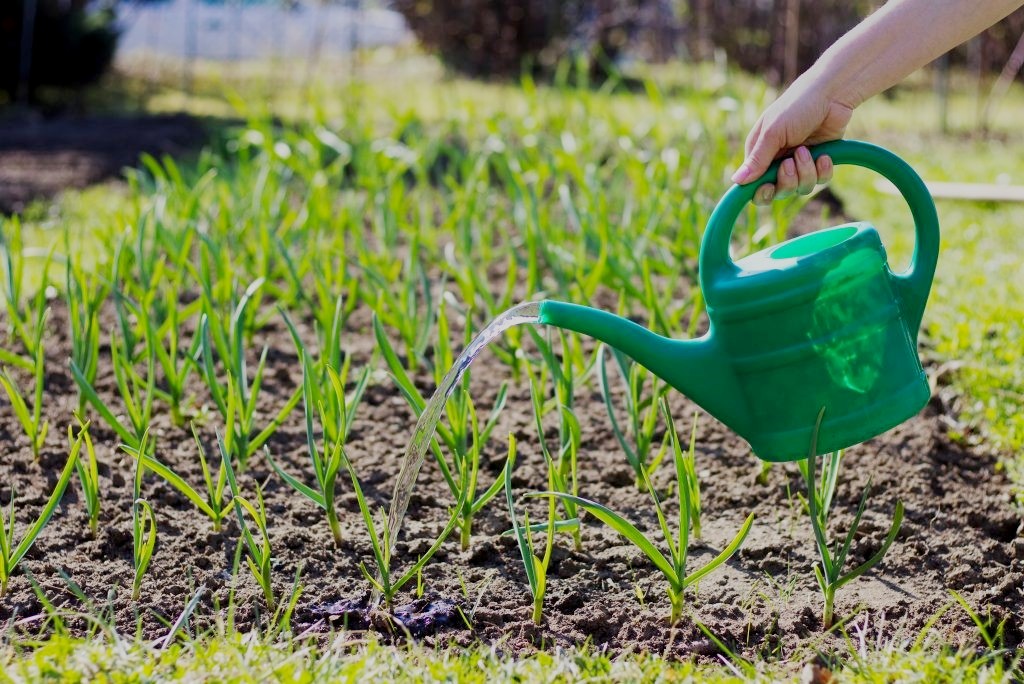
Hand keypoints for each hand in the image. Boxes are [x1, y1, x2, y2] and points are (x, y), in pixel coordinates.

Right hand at [732, 75, 854, 204]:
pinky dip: (823, 170)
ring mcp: (799, 163)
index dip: (761, 191)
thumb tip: (736, 181)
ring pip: (800, 188)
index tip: (768, 187)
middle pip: (778, 191)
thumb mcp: (773, 132)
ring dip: (806, 172)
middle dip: (787, 181)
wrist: (832, 94)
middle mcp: (778, 161)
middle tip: (791, 162)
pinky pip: (820, 181)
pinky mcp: (819, 162)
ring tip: (808, 150)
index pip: (754, 185)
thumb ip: (757, 159)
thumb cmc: (797, 107)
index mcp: (760, 154)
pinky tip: (824, 155)